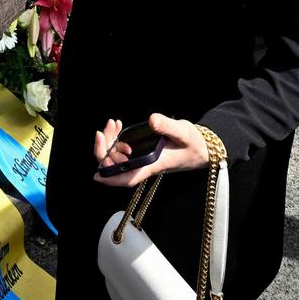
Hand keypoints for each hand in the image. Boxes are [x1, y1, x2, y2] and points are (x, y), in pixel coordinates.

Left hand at [94, 112, 208, 188]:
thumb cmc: (193, 143)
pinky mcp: (143, 152)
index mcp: (153, 164)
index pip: (129, 177)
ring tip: (112, 124)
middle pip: (117, 165)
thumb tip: (151, 120)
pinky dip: (117, 139)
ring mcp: (143, 158)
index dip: (112, 179)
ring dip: (110, 141)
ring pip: (118, 156)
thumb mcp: (183, 132)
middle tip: (103, 131)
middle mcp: (145, 164)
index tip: (97, 175)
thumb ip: (167, 126)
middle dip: (104, 150)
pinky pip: (124, 149)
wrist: (201, 148)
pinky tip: (118, 126)